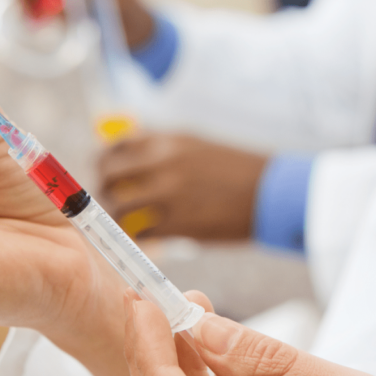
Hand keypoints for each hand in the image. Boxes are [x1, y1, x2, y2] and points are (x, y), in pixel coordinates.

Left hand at [97, 134, 267, 240]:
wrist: (271, 192)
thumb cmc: (235, 171)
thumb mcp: (198, 145)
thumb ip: (164, 149)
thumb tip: (132, 159)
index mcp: (168, 140)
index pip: (116, 144)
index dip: (104, 160)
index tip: (106, 171)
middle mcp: (164, 161)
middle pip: (110, 172)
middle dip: (104, 188)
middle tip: (111, 199)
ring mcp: (169, 191)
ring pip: (119, 204)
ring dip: (117, 216)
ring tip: (126, 222)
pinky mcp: (178, 221)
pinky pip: (140, 230)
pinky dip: (138, 235)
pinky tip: (147, 236)